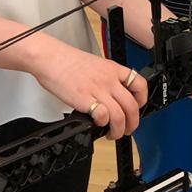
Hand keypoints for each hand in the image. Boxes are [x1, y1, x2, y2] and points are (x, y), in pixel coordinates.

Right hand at [31, 38, 147, 138]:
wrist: (49, 58)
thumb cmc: (66, 61)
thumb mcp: (95, 64)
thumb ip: (106, 78)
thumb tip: (111, 96)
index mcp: (113, 69)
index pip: (139, 84)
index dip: (142, 100)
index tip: (137, 108)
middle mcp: (108, 79)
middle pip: (132, 106)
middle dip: (132, 124)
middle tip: (127, 129)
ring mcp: (97, 90)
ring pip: (120, 116)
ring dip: (119, 130)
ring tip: (112, 133)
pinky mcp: (84, 99)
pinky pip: (102, 116)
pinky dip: (102, 124)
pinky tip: (97, 124)